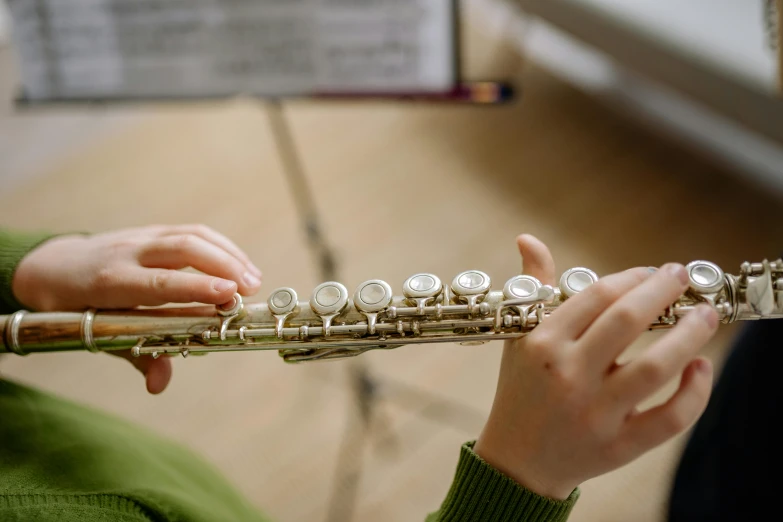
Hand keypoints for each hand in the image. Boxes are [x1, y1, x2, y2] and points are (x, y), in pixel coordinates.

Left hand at [12, 224, 262, 393]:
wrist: (51, 267)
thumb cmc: (77, 309)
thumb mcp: (98, 335)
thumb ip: (136, 355)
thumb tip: (159, 384)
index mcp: (109, 283)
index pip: (158, 283)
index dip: (196, 287)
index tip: (229, 293)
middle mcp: (126, 253)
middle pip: (182, 249)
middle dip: (223, 265)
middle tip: (251, 288)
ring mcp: (141, 237)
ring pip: (191, 235)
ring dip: (228, 254)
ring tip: (254, 278)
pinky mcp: (153, 231)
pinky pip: (192, 232)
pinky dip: (221, 247)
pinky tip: (239, 265)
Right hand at [474, 234, 717, 499]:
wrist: (517, 459)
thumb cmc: (522, 390)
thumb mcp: (520, 337)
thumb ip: (535, 287)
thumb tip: (528, 238)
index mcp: (542, 343)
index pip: (597, 295)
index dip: (632, 277)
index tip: (652, 272)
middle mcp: (567, 375)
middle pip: (628, 320)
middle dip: (664, 291)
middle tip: (683, 277)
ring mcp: (594, 413)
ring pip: (656, 366)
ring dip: (690, 334)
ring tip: (705, 314)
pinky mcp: (618, 446)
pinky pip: (669, 418)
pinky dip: (694, 391)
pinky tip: (699, 367)